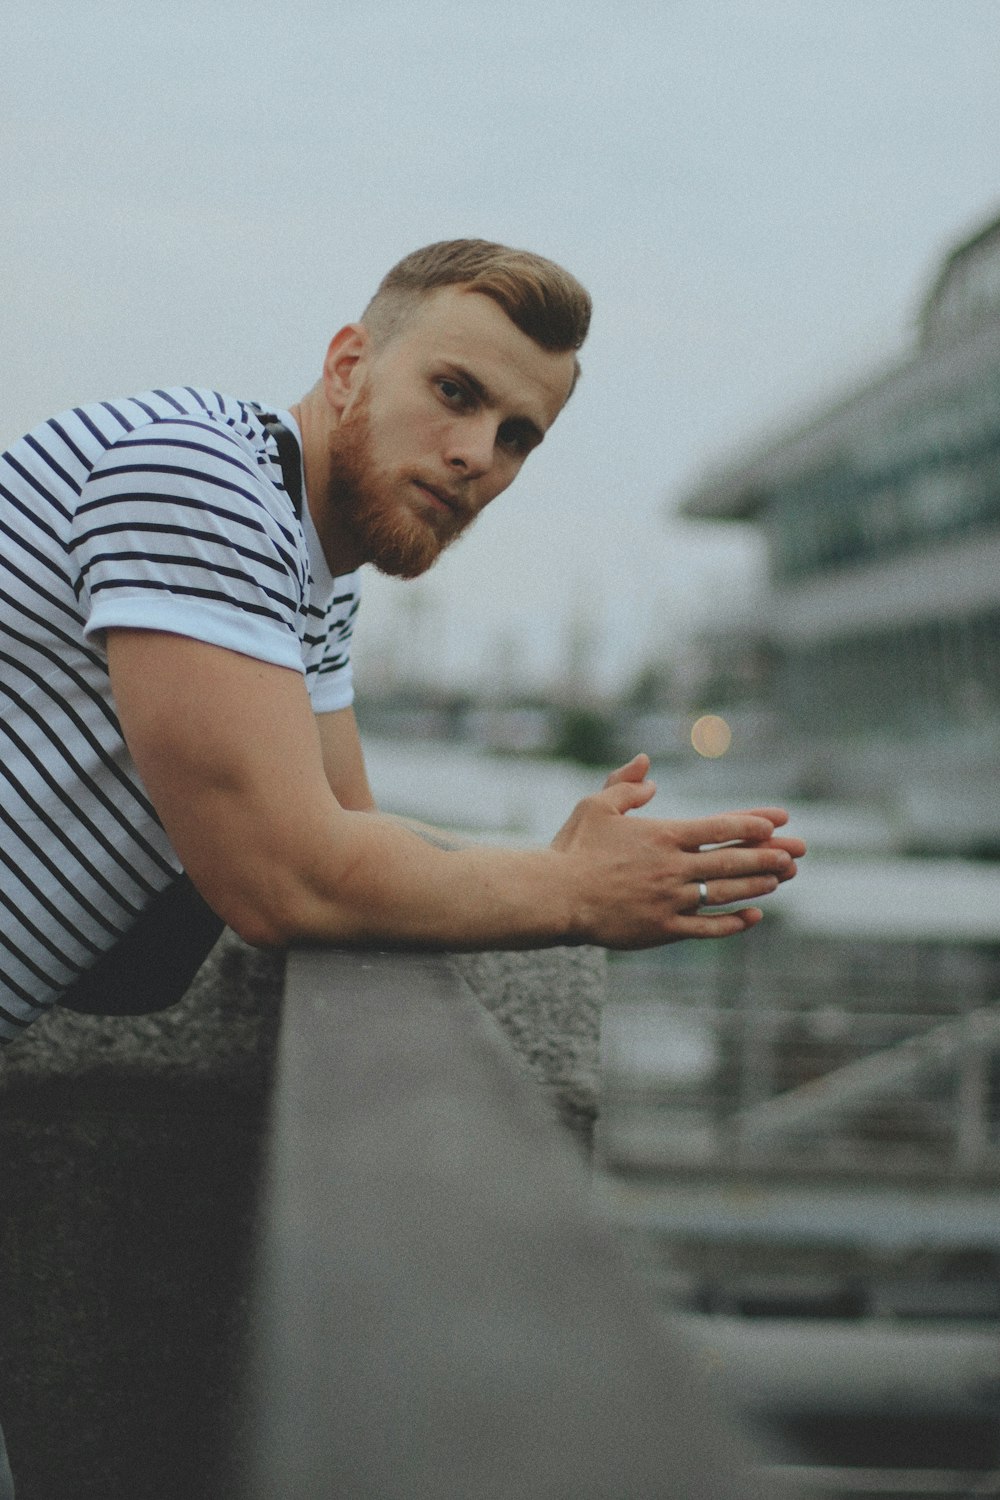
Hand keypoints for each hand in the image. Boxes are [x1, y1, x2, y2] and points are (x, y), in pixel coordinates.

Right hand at [551, 754, 803, 948]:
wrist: (556, 896)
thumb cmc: (573, 848)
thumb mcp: (596, 806)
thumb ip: (626, 785)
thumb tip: (647, 767)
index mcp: (662, 835)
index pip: (718, 827)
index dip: (752, 824)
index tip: (778, 822)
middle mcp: (673, 868)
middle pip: (731, 860)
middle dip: (768, 855)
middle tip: (797, 853)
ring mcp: (671, 901)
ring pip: (725, 892)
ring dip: (758, 884)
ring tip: (782, 878)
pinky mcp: (663, 930)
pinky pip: (707, 928)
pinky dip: (732, 922)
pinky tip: (753, 916)